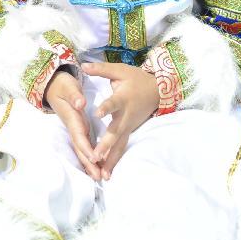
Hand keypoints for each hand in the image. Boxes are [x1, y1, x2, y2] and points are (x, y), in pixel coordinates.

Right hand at [44, 70, 101, 179]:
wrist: (53, 85)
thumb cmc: (63, 85)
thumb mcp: (68, 86)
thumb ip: (74, 95)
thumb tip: (80, 103)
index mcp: (72, 117)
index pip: (79, 135)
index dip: (86, 147)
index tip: (95, 159)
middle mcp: (73, 126)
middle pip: (80, 147)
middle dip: (88, 163)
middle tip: (99, 177)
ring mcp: (75, 128)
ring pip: (82, 148)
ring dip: (89, 163)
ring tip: (99, 177)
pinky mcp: (78, 128)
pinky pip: (84, 144)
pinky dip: (90, 156)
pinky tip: (97, 165)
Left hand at [82, 61, 158, 178]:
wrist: (158, 90)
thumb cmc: (136, 79)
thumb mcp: (120, 70)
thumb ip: (101, 70)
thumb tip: (83, 65)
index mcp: (123, 98)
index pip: (113, 103)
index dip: (106, 107)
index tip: (97, 113)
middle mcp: (126, 116)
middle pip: (116, 132)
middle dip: (106, 145)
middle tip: (95, 156)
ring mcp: (129, 126)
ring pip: (120, 145)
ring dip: (111, 160)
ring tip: (102, 174)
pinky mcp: (129, 132)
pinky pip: (121, 148)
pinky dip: (114, 160)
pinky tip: (106, 173)